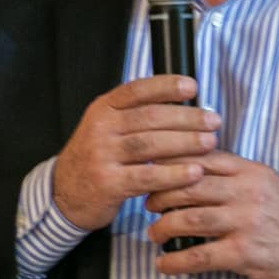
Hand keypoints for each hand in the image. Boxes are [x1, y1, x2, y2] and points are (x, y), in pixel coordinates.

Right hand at [52, 76, 220, 230]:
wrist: (64, 193)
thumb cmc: (99, 157)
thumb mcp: (108, 128)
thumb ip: (137, 115)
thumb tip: (186, 105)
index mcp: (103, 109)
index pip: (137, 90)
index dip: (166, 86)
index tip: (193, 87)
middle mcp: (100, 128)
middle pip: (149, 117)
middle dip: (186, 117)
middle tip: (214, 120)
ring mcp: (102, 155)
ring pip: (149, 144)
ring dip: (185, 142)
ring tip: (210, 142)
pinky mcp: (108, 183)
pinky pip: (146, 177)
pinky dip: (174, 174)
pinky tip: (195, 172)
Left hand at [144, 152, 278, 278]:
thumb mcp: (263, 181)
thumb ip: (230, 172)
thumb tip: (188, 164)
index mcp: (248, 171)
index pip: (201, 158)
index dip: (171, 164)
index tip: (153, 170)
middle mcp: (246, 193)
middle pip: (189, 186)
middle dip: (161, 195)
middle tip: (149, 204)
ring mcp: (244, 223)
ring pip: (190, 219)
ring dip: (164, 227)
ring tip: (155, 233)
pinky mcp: (243, 253)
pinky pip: (200, 256)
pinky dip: (175, 262)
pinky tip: (163, 265)